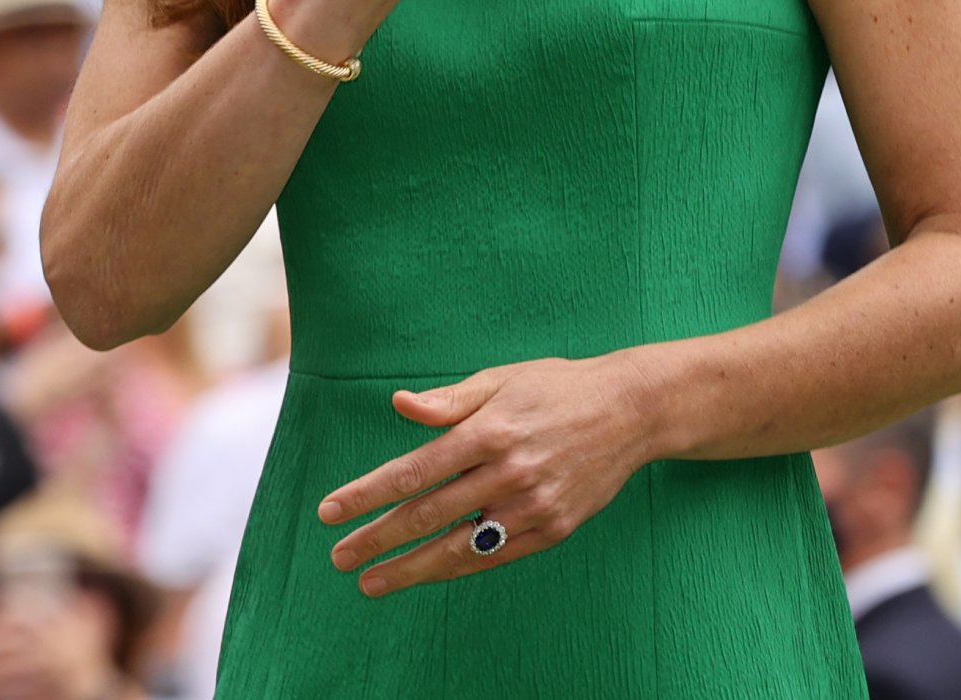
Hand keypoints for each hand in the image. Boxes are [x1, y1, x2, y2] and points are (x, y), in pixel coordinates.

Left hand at [317, 353, 656, 594]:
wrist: (630, 411)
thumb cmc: (556, 387)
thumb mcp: (502, 379)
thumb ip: (449, 400)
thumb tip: (399, 405)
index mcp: (489, 429)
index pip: (413, 470)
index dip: (367, 494)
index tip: (330, 511)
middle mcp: (508, 471)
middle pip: (427, 514)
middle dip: (376, 539)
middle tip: (339, 556)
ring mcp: (532, 505)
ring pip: (457, 547)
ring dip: (409, 569)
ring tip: (371, 582)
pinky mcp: (553, 528)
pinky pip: (495, 555)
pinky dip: (457, 567)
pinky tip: (428, 572)